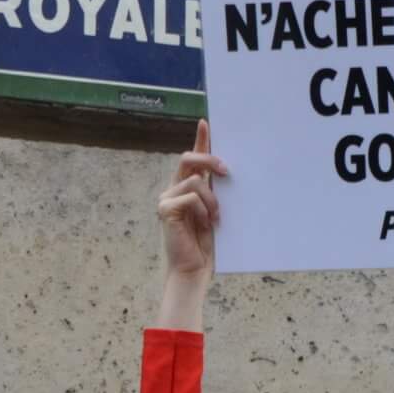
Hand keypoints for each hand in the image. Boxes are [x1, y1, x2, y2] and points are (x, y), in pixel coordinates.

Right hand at [157, 119, 226, 327]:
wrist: (195, 269)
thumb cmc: (207, 244)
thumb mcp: (216, 211)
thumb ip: (216, 192)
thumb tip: (227, 171)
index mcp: (187, 188)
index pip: (192, 158)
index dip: (199, 139)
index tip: (206, 122)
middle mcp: (174, 189)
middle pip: (189, 159)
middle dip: (209, 160)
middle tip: (226, 172)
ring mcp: (167, 198)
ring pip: (194, 181)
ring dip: (211, 199)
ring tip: (216, 219)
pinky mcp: (165, 210)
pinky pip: (190, 197)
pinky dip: (203, 210)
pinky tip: (206, 225)